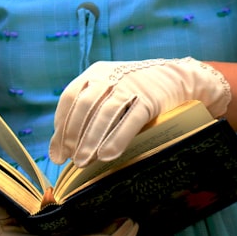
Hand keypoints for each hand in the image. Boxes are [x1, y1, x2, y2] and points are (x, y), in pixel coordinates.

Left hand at [49, 57, 231, 166]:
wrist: (179, 77)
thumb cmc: (136, 91)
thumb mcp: (110, 89)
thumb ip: (89, 109)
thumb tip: (64, 144)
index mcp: (96, 73)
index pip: (69, 98)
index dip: (60, 126)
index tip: (57, 151)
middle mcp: (111, 76)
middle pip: (83, 106)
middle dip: (71, 135)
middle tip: (66, 160)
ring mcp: (131, 86)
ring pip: (104, 114)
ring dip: (90, 140)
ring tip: (82, 162)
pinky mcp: (150, 99)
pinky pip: (130, 121)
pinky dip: (116, 139)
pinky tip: (107, 156)